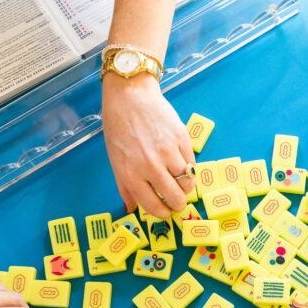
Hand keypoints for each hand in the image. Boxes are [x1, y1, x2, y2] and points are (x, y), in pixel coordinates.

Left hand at [101, 73, 194, 218]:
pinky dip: (188, 167)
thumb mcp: (115, 159)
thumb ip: (125, 186)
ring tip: (180, 182)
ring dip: (186, 186)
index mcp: (131, 173)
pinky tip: (180, 162)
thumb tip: (132, 208)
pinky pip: (192, 163)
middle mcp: (150, 165)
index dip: (163, 212)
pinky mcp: (181, 139)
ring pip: (188, 182)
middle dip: (178, 204)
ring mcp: (168, 152)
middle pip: (176, 197)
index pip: (153, 205)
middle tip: (177, 201)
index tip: (166, 211)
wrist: (130, 95)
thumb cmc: (119, 126)